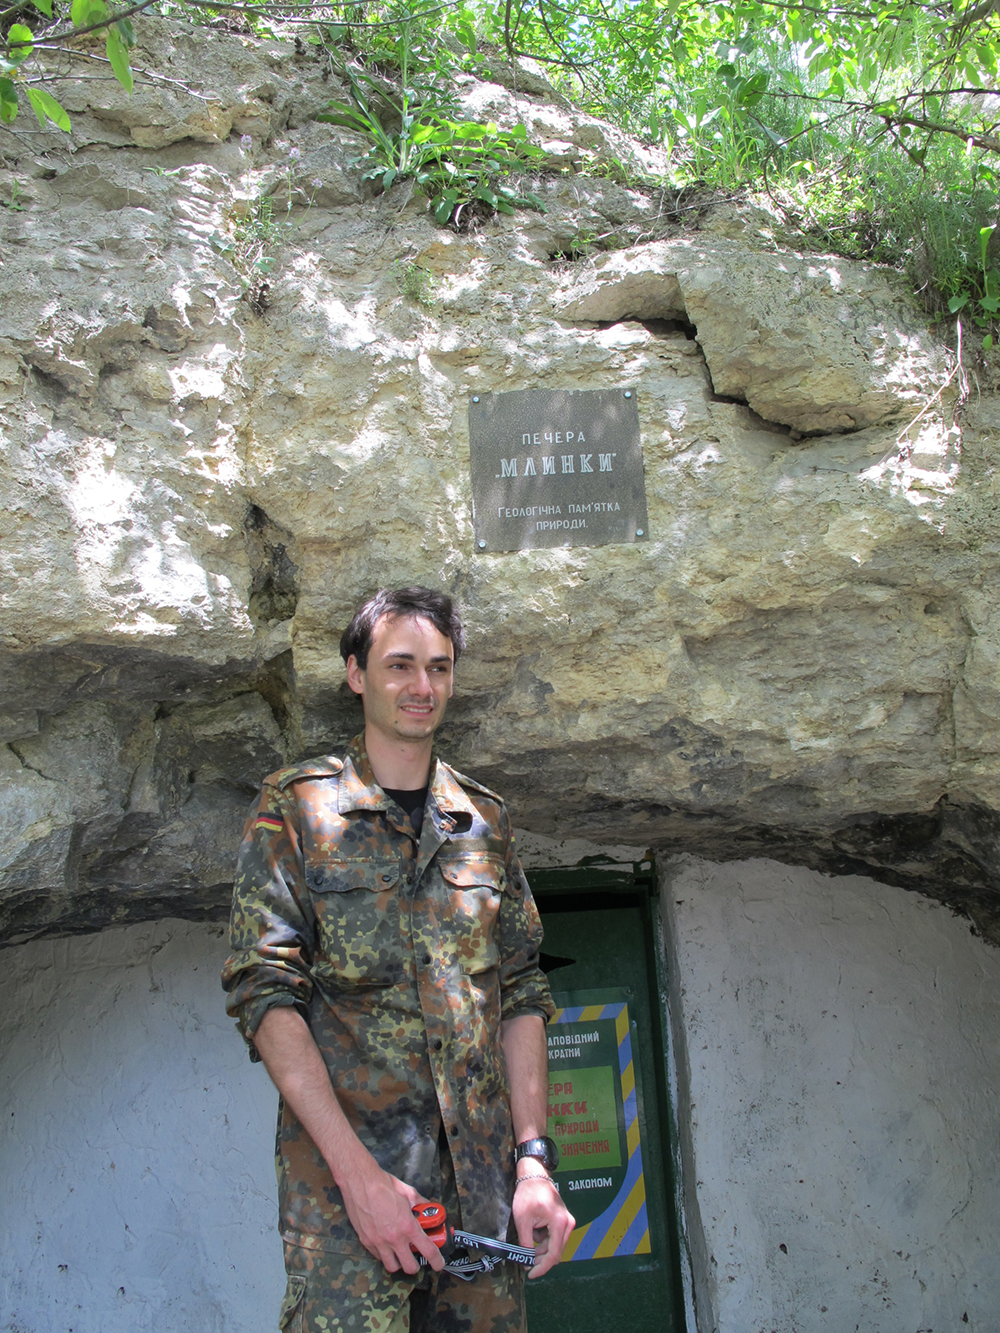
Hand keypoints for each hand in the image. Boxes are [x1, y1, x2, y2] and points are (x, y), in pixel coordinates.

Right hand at [338, 1156, 445, 1275]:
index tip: (438, 1264)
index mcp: (408, 1225)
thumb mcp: (407, 1192)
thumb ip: (419, 1203)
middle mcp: (394, 1238)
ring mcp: (379, 1242)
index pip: (428, 1250)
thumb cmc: (384, 1185)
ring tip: (400, 1254)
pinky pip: (378, 1256)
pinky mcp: (366, 1241)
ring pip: (392, 1267)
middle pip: (409, 1267)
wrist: (360, 1182)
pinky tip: (386, 1245)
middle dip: (416, 1266)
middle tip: (416, 1258)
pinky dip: (384, 1254)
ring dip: (399, 1263)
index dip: (436, 1261)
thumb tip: (427, 1206)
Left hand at [511, 1175, 574, 1278]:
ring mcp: (567, 1221)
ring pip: (555, 1246)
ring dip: (541, 1249)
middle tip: (526, 1262)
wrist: (534, 1176)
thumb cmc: (528, 1195)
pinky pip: (555, 1238)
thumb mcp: (523, 1220)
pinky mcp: (564, 1220)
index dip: (542, 1267)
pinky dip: (544, 1241)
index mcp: (559, 1223)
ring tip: (527, 1240)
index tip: (531, 1274)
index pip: (553, 1254)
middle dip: (541, 1259)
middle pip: (556, 1252)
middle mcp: (567, 1223)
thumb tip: (526, 1262)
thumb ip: (525, 1243)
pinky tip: (534, 1231)